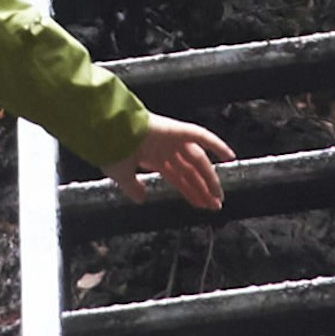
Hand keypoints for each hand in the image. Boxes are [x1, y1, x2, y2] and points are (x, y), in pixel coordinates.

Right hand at [115, 121, 230, 212]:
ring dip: (209, 178)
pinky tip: (230, 157)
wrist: (104, 132)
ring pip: (197, 160)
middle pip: (190, 171)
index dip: (190, 191)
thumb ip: (132, 187)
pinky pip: (201, 135)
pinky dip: (216, 144)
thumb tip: (141, 198)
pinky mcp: (175, 129)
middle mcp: (165, 147)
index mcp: (152, 156)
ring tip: (219, 197)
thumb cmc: (109, 149)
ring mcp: (171, 138)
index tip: (200, 204)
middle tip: (214, 205)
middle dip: (202, 188)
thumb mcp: (120, 174)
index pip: (177, 177)